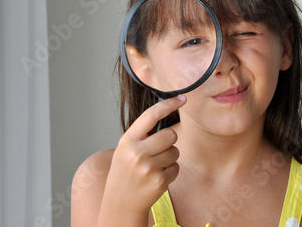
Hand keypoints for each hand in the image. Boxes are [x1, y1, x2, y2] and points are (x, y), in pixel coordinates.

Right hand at [97, 95, 185, 224]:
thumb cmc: (125, 172)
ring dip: (169, 157)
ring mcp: (148, 167)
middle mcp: (136, 153)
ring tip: (154, 167)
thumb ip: (142, 135)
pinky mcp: (159, 180)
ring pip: (175, 151)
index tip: (181, 98)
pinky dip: (170, 172)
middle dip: (169, 141)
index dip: (168, 104)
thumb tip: (165, 113)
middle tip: (158, 150)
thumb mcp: (126, 149)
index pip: (150, 115)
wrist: (120, 203)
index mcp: (127, 141)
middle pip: (170, 134)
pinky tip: (156, 178)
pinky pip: (176, 167)